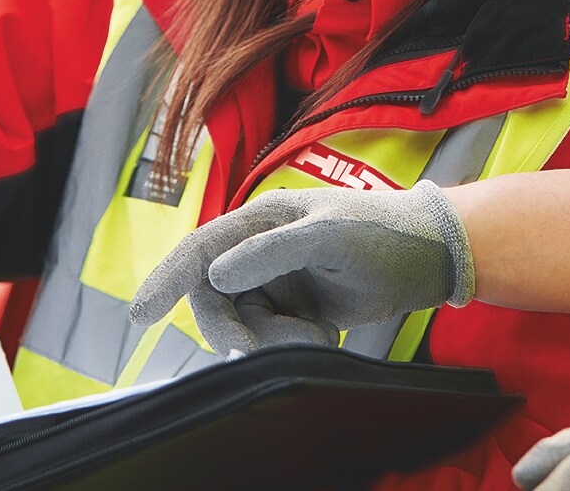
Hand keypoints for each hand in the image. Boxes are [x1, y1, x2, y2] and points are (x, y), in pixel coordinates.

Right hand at [127, 180, 474, 354]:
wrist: (429, 255)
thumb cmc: (381, 231)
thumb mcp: (328, 236)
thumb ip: (270, 252)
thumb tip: (216, 274)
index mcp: (262, 218)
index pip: (200, 249)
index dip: (165, 280)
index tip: (140, 315)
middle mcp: (260, 247)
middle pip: (213, 296)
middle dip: (230, 328)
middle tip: (252, 352)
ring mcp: (276, 277)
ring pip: (242, 321)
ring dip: (270, 338)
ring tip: (315, 334)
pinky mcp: (293, 305)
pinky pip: (269, 335)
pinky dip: (290, 342)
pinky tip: (324, 333)